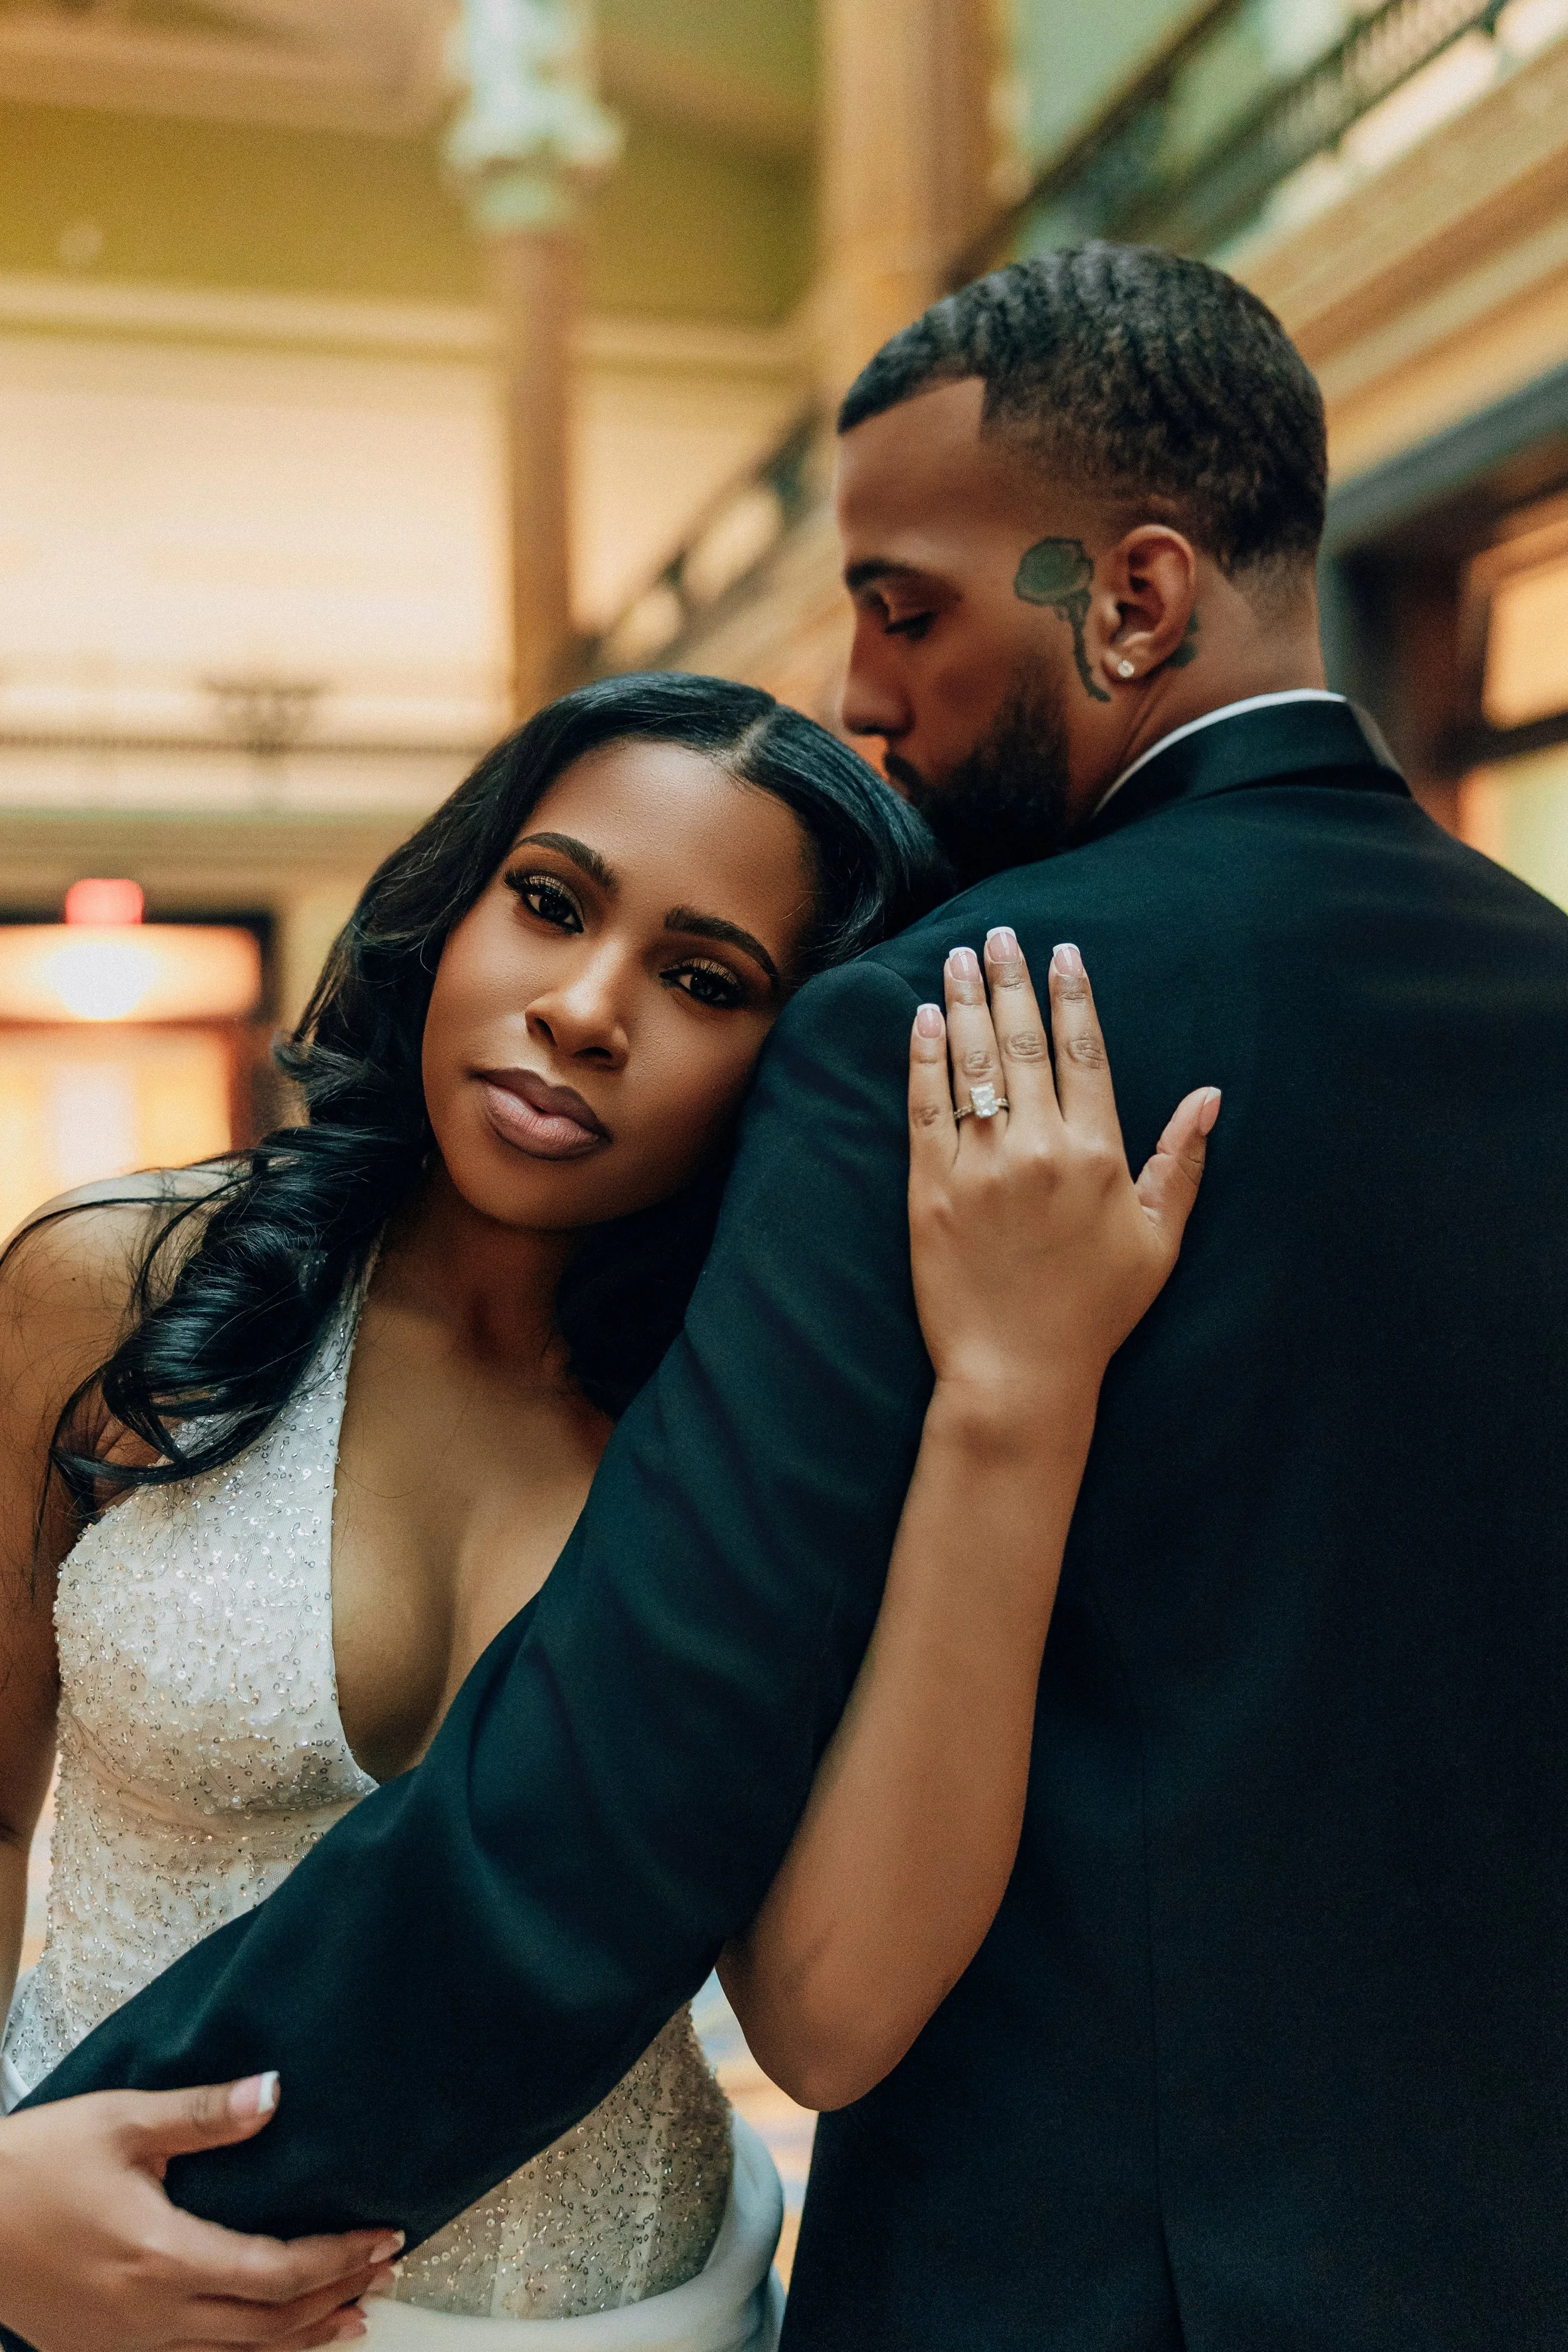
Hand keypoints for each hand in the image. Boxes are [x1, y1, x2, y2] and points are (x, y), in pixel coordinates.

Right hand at [0, 2074, 401, 2351]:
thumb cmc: (34, 2165)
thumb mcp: (121, 2122)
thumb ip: (203, 2115)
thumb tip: (274, 2091)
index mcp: (162, 2257)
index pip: (277, 2272)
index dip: (338, 2258)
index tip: (384, 2236)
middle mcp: (151, 2315)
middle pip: (267, 2326)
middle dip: (335, 2299)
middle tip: (386, 2273)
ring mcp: (125, 2344)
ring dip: (300, 2338)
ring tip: (351, 2319)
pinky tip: (267, 2341)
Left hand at [907, 931, 1217, 1428]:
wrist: (1018, 1374)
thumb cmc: (1095, 1312)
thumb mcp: (1159, 1241)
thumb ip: (1183, 1163)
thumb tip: (1210, 1096)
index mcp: (1098, 1155)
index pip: (1085, 1054)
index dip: (1073, 997)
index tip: (1063, 954)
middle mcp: (1038, 1150)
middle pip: (1024, 1044)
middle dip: (1011, 982)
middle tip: (1001, 936)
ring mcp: (979, 1167)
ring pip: (971, 1064)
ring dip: (963, 1004)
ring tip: (958, 959)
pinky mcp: (930, 1191)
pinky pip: (924, 1108)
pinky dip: (922, 1059)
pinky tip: (920, 1021)